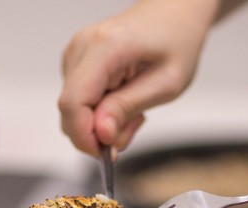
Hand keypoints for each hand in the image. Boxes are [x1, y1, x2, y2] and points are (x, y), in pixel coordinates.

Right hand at [58, 0, 221, 156]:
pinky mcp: (76, 60)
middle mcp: (82, 46)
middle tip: (134, 127)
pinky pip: (79, 99)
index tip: (107, 153)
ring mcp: (75, 52)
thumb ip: (128, 108)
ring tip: (136, 109)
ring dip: (102, 122)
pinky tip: (125, 98)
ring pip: (74, 108)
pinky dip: (100, 111)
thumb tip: (100, 135)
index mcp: (106, 47)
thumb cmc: (177, 43)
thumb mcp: (166, 83)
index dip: (84, 135)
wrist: (174, 13)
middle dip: (98, 132)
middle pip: (70, 108)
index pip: (74, 102)